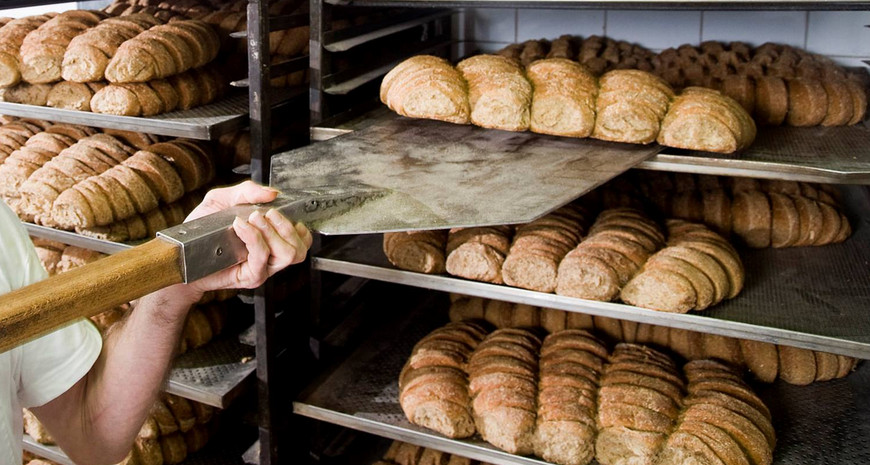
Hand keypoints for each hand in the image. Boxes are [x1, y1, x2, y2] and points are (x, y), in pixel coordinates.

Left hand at [157, 181, 312, 306]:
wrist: (181, 254)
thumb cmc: (201, 230)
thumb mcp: (222, 200)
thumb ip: (247, 192)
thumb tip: (272, 192)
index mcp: (272, 240)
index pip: (303, 239)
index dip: (298, 226)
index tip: (277, 211)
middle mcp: (270, 257)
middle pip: (300, 249)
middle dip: (286, 226)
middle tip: (265, 214)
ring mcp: (262, 269)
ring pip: (288, 254)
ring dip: (273, 232)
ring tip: (253, 219)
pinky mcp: (250, 277)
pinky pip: (262, 257)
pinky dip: (254, 237)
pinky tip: (240, 226)